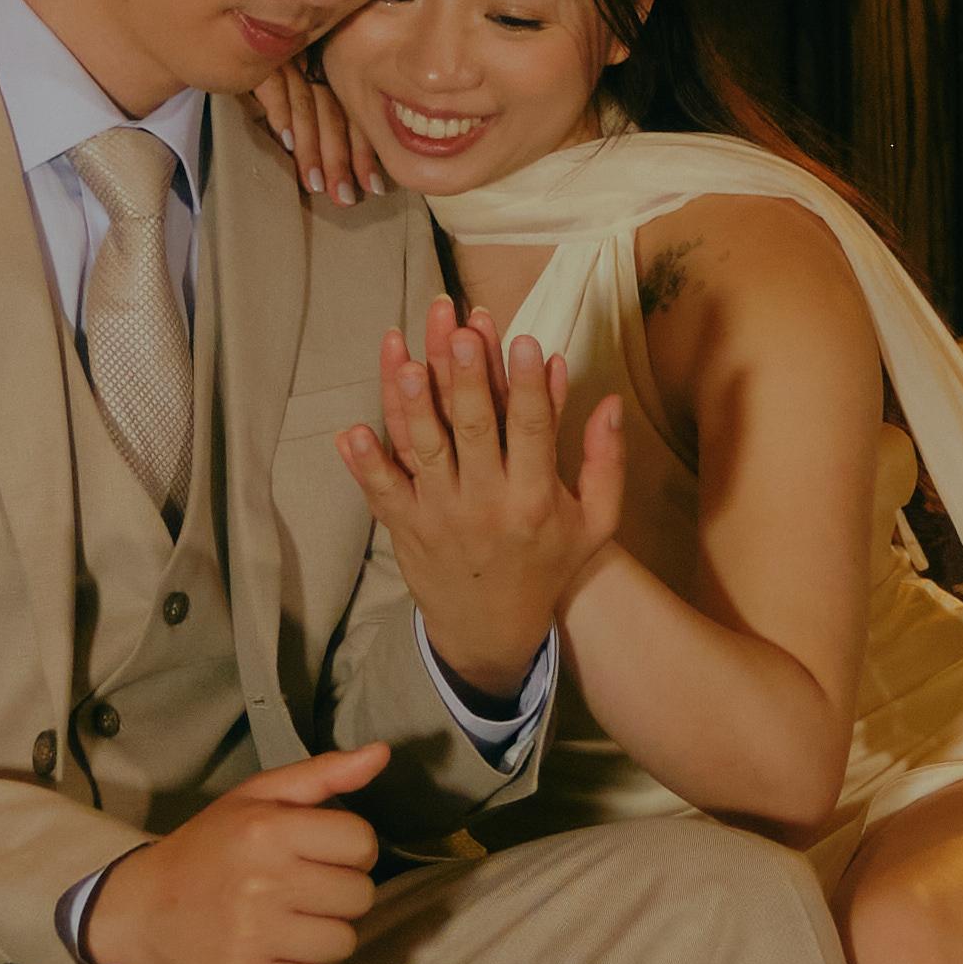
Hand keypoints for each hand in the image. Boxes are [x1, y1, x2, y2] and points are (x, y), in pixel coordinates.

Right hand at [85, 743, 390, 963]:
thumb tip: (381, 754)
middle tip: (301, 888)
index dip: (350, 849)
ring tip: (287, 920)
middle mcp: (262, 883)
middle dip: (338, 891)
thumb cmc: (206, 849)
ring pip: (343, 942)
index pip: (362, 843)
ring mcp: (254, 937)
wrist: (139, 909)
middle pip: (360, 895)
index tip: (322, 853)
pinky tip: (273, 950)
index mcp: (267, 830)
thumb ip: (322, 774)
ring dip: (322, 933)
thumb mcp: (255, 797)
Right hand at [246, 51, 380, 208]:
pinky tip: (285, 140)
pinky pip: (273, 85)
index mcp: (329, 74)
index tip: (371, 187)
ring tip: (313, 181)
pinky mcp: (260, 56)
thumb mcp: (300, 81)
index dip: (363, 153)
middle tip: (343, 196)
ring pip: (306, 106)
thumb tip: (338, 163)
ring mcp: (288, 60)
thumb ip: (318, 111)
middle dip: (339, 159)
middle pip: (332, 115)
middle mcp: (314, 65)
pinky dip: (280, 112)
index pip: (352, 116)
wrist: (233, 22)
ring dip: (310, 147)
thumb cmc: (270, 62)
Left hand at [340, 299, 625, 700]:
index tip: (525, 342)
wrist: (491, 630)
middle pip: (473, 431)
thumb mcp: (595, 523)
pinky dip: (365, 464)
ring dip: (412, 407)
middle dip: (465, 379)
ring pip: (424, 452)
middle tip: (461, 333)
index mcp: (536, 499)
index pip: (532, 431)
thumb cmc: (547, 564)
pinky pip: (382, 492)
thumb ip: (606, 461)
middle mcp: (487, 504)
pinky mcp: (405, 526)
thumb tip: (612, 401)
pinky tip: (350, 432)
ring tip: (405, 361)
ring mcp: (440, 515)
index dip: (528, 386)